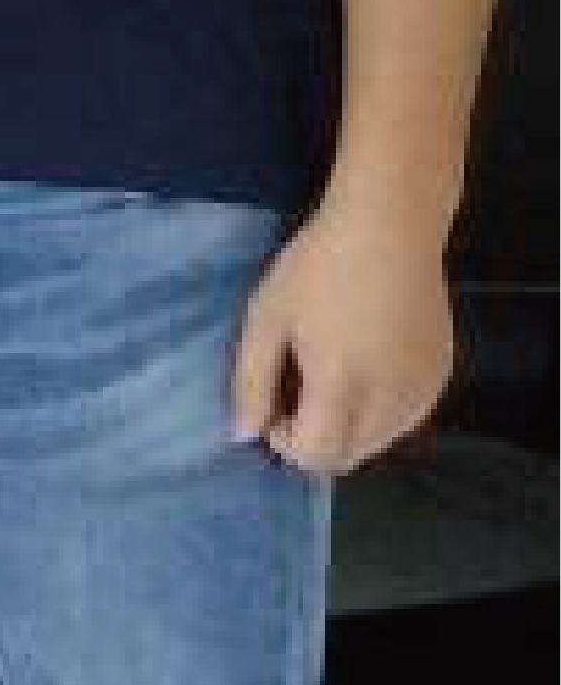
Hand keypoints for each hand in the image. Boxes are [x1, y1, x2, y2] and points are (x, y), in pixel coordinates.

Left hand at [231, 197, 456, 475]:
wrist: (390, 228)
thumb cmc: (316, 267)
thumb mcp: (266, 318)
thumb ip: (251, 381)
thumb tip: (242, 435)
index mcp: (342, 384)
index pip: (318, 455)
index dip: (287, 444)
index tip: (273, 409)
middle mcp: (391, 399)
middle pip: (351, 455)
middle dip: (317, 440)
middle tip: (296, 392)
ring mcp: (424, 390)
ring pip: (381, 441)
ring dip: (349, 428)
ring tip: (329, 375)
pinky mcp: (441, 376)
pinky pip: (406, 417)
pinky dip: (380, 411)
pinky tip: (364, 366)